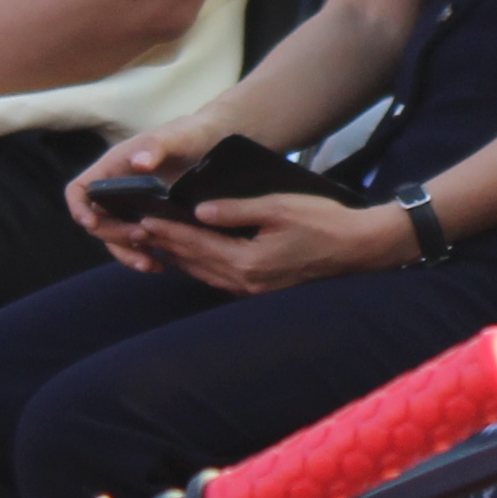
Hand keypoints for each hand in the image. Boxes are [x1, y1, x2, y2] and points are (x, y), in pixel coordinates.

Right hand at [65, 129, 212, 267]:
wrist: (215, 142)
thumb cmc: (192, 132)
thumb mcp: (178, 135)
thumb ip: (157, 146)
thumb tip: (139, 163)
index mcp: (113, 167)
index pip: (79, 190)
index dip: (78, 207)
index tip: (92, 222)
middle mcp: (117, 190)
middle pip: (98, 221)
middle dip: (114, 234)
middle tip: (143, 238)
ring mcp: (132, 207)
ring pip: (117, 238)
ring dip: (128, 254)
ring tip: (151, 265)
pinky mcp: (150, 219)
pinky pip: (138, 244)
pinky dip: (145, 256)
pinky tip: (163, 265)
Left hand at [154, 189, 406, 296]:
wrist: (358, 248)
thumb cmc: (323, 222)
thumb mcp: (279, 207)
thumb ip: (237, 210)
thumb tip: (200, 211)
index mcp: (246, 261)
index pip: (196, 243)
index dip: (168, 230)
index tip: (144, 218)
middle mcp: (245, 281)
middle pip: (194, 263)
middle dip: (166, 245)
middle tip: (138, 230)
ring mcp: (253, 290)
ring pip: (204, 274)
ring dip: (179, 258)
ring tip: (156, 243)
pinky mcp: (261, 289)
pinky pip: (219, 279)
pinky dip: (200, 266)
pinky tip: (192, 257)